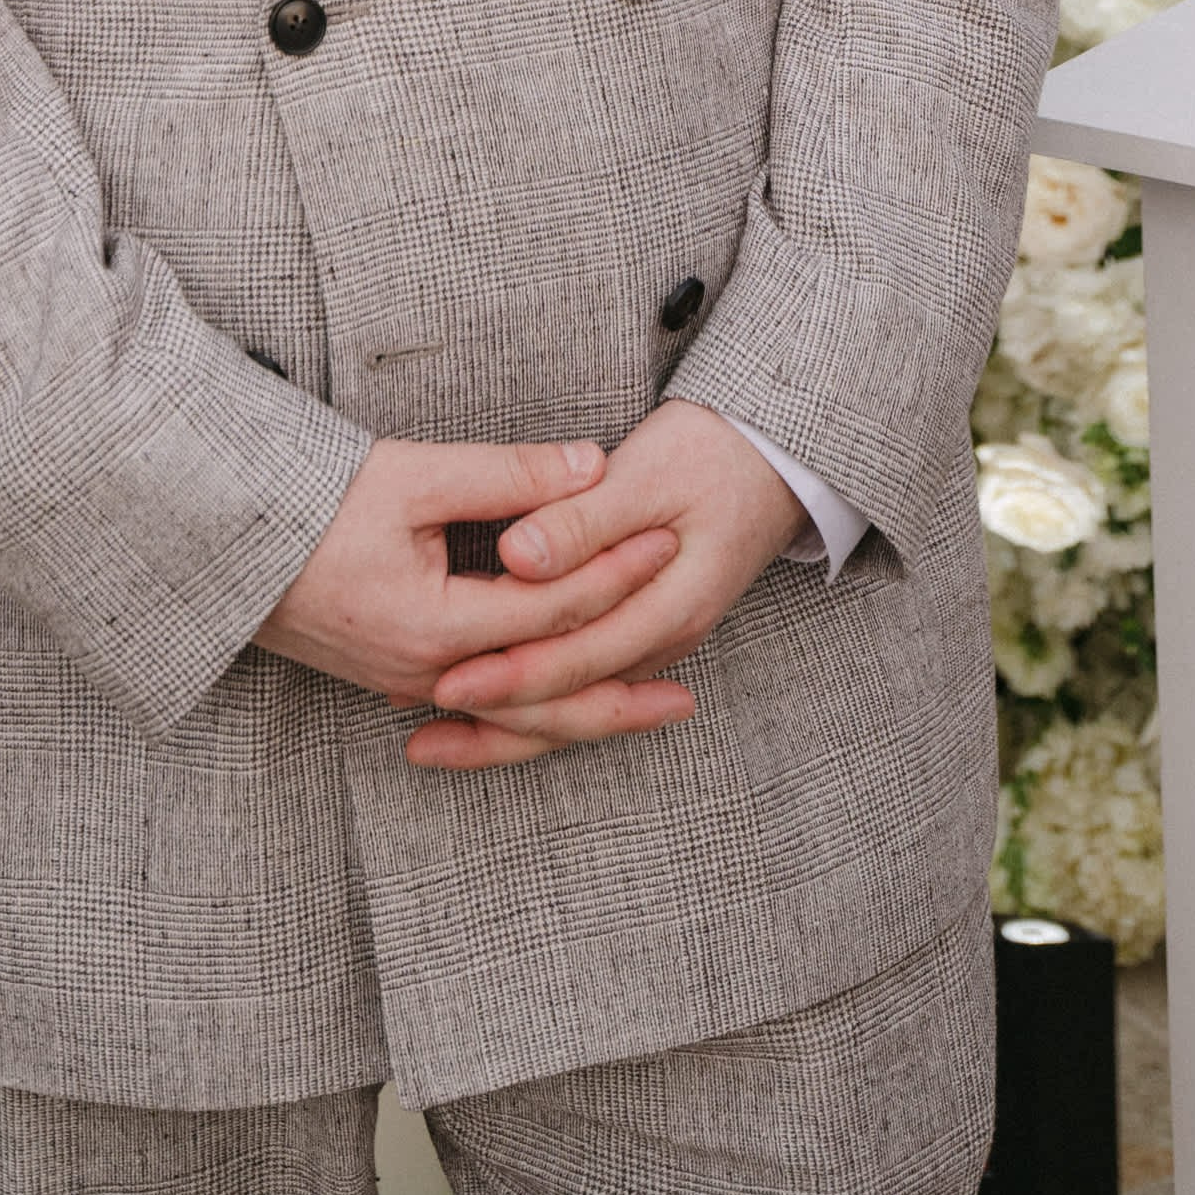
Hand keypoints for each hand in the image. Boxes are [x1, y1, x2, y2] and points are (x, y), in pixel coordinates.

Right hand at [255, 438, 681, 746]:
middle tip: (687, 693)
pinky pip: (482, 710)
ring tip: (646, 712)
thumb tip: (593, 466)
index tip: (667, 538)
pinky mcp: (395, 678)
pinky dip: (533, 711)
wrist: (227, 538)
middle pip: (543, 696)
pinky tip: (564, 708)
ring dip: (583, 713)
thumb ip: (509, 475)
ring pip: (513, 715)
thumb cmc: (313, 500)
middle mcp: (425, 673)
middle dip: (618, 693)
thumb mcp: (414, 474)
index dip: (614, 571)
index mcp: (433, 625)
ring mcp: (407, 684)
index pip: (550, 608)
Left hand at [410, 398, 812, 771]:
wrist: (775, 451)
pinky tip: (485, 704)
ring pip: (576, 699)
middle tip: (420, 735)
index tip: (443, 681)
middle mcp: (667, 637)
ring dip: (507, 725)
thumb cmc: (712, 452)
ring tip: (433, 742)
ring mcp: (658, 638)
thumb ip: (581, 521)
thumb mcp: (647, 474)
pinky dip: (534, 698)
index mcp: (670, 605)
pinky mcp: (645, 627)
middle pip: (573, 698)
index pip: (578, 658)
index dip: (507, 674)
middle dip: (495, 719)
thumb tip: (517, 557)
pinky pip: (584, 678)